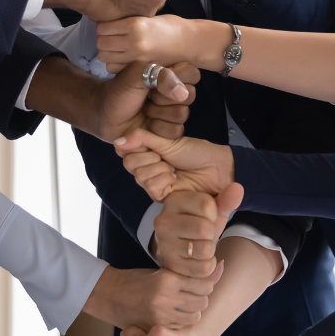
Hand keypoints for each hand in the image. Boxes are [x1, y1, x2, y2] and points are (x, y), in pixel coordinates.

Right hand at [85, 264, 222, 330]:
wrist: (110, 295)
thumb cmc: (137, 280)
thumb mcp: (162, 271)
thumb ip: (189, 273)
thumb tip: (221, 265)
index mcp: (168, 278)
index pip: (203, 283)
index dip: (206, 283)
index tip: (199, 282)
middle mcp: (166, 297)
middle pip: (202, 301)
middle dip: (201, 298)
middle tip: (191, 294)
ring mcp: (161, 315)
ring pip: (195, 316)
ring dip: (193, 311)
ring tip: (182, 305)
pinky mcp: (157, 327)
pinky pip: (182, 326)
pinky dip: (182, 321)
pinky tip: (174, 314)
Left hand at [92, 61, 192, 143]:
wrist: (105, 114)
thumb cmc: (120, 90)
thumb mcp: (137, 74)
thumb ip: (161, 75)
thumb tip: (182, 93)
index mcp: (172, 73)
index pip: (192, 74)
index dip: (176, 79)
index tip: (155, 80)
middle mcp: (176, 92)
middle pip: (189, 96)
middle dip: (163, 98)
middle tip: (147, 96)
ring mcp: (173, 111)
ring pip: (182, 114)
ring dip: (158, 113)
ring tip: (144, 109)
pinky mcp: (169, 130)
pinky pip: (176, 131)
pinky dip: (157, 128)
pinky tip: (146, 123)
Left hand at [97, 15, 192, 73]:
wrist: (191, 43)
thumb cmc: (171, 26)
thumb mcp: (149, 17)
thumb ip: (129, 22)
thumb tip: (106, 23)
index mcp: (135, 24)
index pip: (103, 28)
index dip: (104, 27)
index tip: (110, 27)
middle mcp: (134, 41)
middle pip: (101, 43)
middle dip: (104, 40)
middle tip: (113, 38)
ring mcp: (137, 57)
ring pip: (105, 57)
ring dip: (108, 53)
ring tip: (117, 48)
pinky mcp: (140, 68)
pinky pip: (115, 68)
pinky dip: (115, 64)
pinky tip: (123, 58)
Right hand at [114, 128, 234, 198]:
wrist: (216, 168)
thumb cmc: (196, 152)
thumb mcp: (168, 141)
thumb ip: (142, 138)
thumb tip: (117, 140)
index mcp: (146, 151)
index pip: (124, 150)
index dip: (137, 146)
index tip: (155, 145)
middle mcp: (147, 167)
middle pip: (130, 164)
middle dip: (150, 157)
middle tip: (167, 158)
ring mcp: (153, 182)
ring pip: (140, 176)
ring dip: (159, 169)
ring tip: (174, 169)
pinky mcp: (161, 196)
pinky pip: (151, 188)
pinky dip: (163, 180)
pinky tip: (175, 178)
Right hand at [151, 186, 241, 275]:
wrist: (180, 245)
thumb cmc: (198, 222)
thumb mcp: (213, 209)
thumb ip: (226, 198)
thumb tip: (237, 188)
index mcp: (173, 200)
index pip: (207, 206)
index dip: (214, 213)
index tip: (206, 216)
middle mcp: (163, 222)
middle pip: (205, 229)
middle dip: (211, 232)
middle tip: (203, 233)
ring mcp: (164, 245)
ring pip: (205, 250)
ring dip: (210, 249)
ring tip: (199, 244)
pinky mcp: (170, 266)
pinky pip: (204, 269)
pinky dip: (208, 265)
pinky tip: (198, 258)